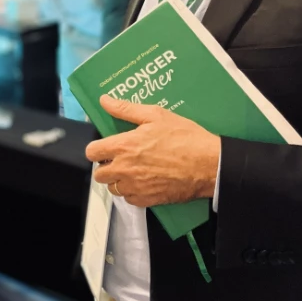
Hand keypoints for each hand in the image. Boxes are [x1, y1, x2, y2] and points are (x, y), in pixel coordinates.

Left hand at [86, 96, 220, 206]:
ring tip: (131, 170)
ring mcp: (136, 187)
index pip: (92, 152)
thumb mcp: (155, 115)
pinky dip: (132, 192)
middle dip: (105, 166)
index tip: (105, 147)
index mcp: (124, 146)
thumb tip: (105, 100)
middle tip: (119, 159)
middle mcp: (125, 169)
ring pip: (113, 188)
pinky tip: (143, 181)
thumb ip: (126, 109)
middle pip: (99, 174)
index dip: (97, 149)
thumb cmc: (185, 138)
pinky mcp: (148, 200)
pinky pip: (129, 200)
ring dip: (118, 180)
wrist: (209, 165)